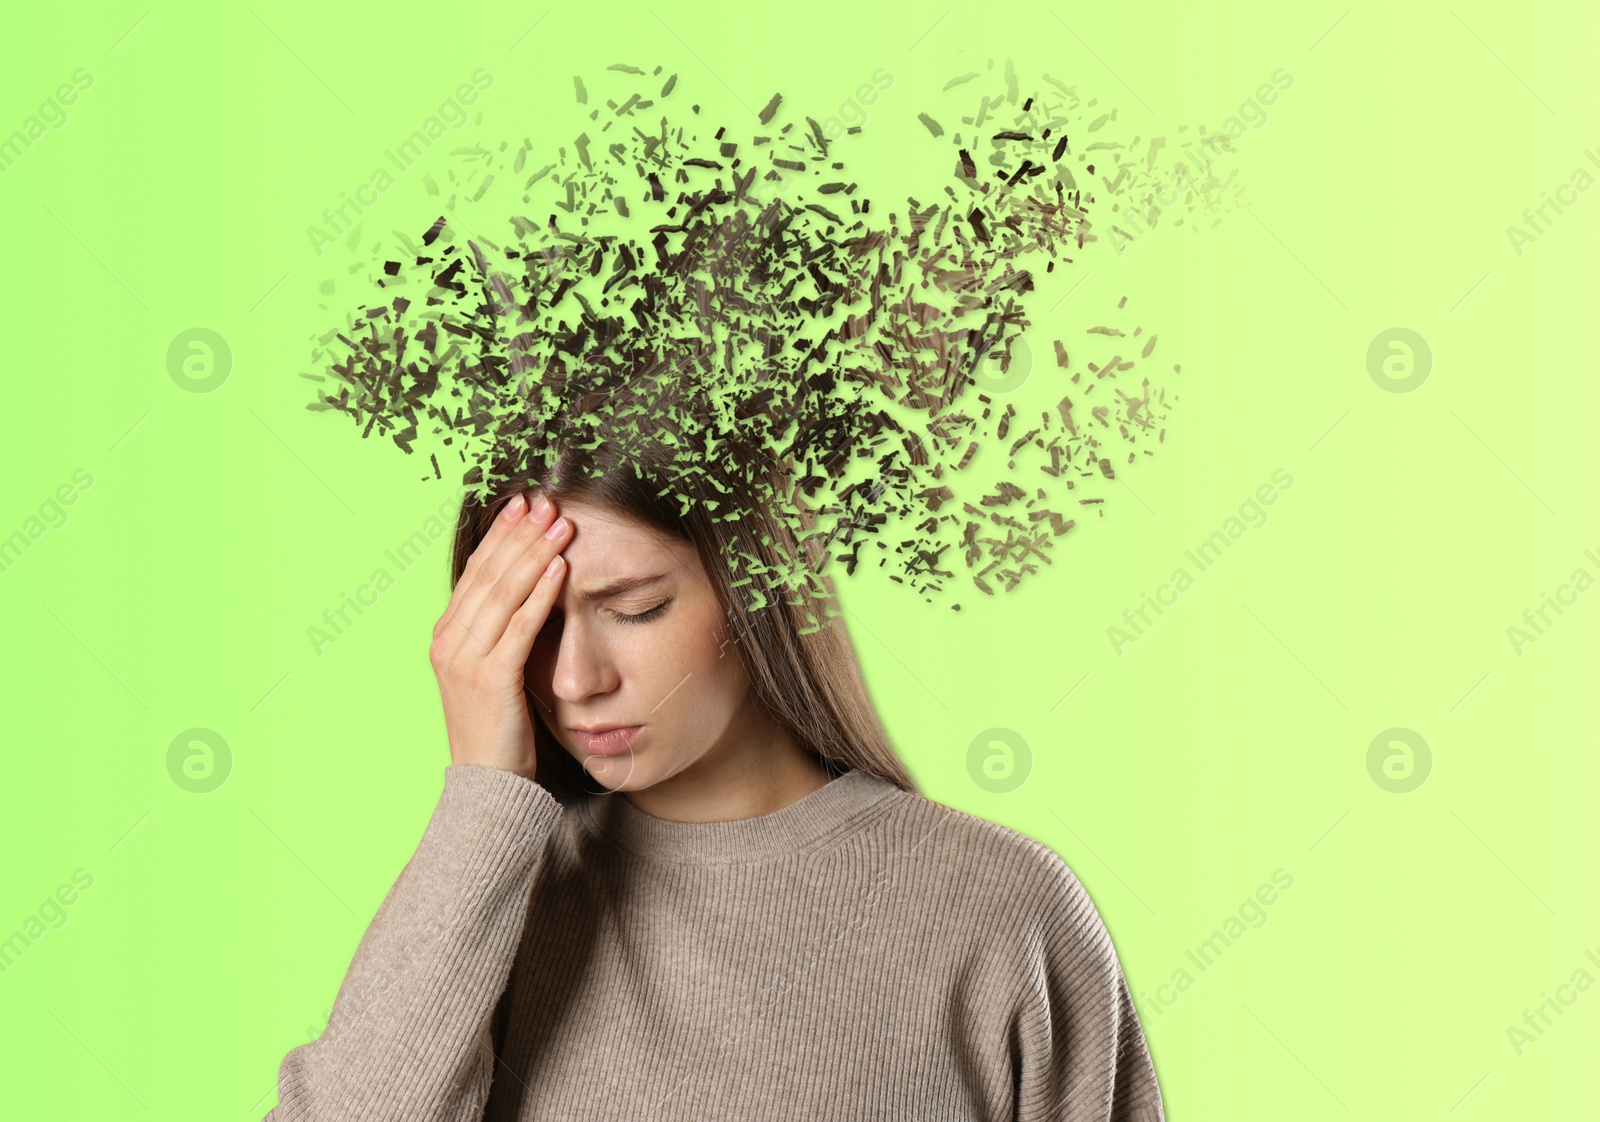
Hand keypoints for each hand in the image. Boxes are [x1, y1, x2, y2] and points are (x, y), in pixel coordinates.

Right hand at [429, 491, 571, 779]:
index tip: (525, 503)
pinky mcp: (490, 679)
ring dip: (534, 554)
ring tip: (561, 525)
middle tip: (547, 501)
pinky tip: (561, 569)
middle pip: (487, 574)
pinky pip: (519, 627)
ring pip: (502, 593)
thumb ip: (504, 631)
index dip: (500, 535)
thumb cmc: (501, 728)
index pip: (475, 572)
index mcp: (446, 635)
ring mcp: (465, 660)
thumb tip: (532, 586)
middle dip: (519, 534)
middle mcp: (448, 642)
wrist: (488, 785)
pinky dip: (540, 594)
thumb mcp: (496, 671)